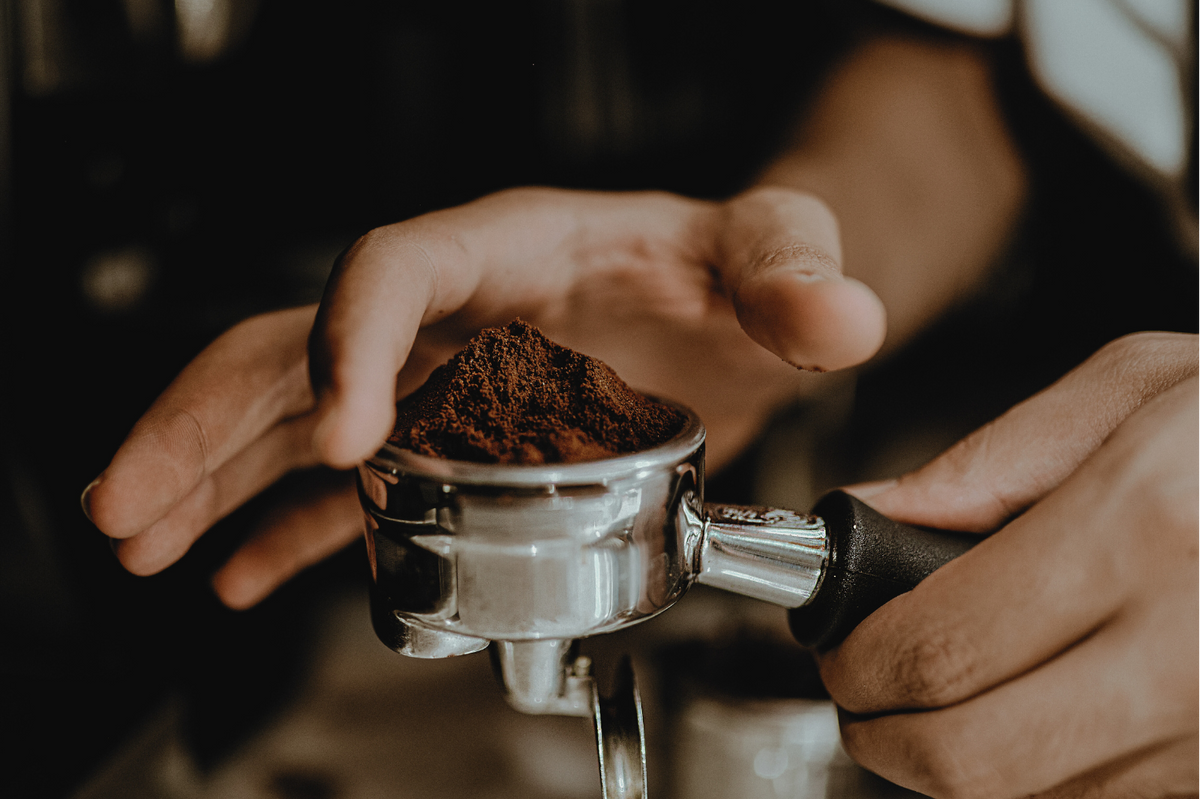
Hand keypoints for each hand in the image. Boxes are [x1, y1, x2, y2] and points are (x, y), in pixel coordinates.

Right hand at [84, 185, 885, 608]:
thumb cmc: (738, 267)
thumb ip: (795, 277)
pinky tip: (239, 568)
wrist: (735, 304)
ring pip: (295, 419)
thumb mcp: (776, 253)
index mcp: (511, 246)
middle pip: (297, 347)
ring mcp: (438, 381)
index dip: (350, 342)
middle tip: (133, 501)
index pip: (394, 268)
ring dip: (214, 477)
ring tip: (142, 536)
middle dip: (208, 422)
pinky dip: (290, 528)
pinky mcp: (452, 441)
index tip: (340, 438)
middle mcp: (452, 312)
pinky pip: (350, 484)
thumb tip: (833, 318)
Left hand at [817, 332, 1199, 797]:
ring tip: (951, 688)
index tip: (839, 645)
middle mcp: (1190, 648)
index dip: (859, 662)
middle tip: (866, 690)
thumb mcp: (1140, 387)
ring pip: (1032, 798)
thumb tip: (871, 514)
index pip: (939, 646)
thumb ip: (988, 462)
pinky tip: (1041, 708)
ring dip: (955, 758)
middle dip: (884, 733)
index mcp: (1145, 528)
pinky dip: (1041, 773)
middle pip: (971, 756)